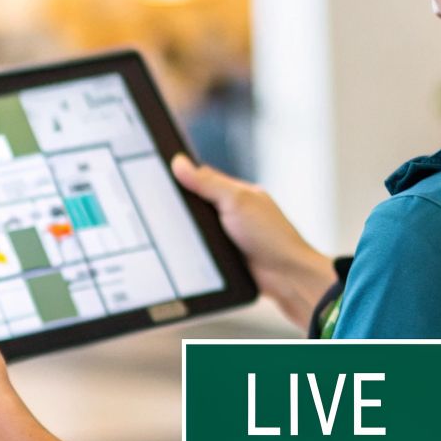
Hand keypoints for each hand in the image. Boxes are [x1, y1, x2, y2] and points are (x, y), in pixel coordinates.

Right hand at [170, 154, 337, 328]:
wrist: (285, 277)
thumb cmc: (271, 236)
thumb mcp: (235, 201)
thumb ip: (207, 183)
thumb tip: (179, 163)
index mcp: (237, 193)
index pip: (202, 178)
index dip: (182, 176)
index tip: (157, 174)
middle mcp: (232, 212)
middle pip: (196, 204)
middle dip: (180, 206)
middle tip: (156, 204)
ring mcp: (228, 235)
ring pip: (195, 228)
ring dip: (185, 230)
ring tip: (163, 228)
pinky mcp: (224, 256)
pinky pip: (199, 248)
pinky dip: (190, 249)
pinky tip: (178, 249)